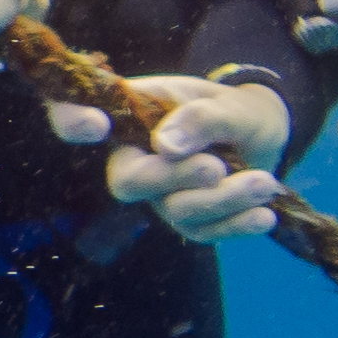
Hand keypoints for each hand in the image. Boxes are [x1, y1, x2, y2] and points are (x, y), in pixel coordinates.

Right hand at [41, 72, 292, 242]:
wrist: (267, 138)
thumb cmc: (238, 111)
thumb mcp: (231, 104)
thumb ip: (202, 118)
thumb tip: (165, 145)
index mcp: (132, 112)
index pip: (76, 110)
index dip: (69, 118)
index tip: (94, 124)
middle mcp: (135, 156)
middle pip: (127, 181)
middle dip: (172, 179)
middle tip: (217, 168)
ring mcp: (159, 193)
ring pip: (175, 211)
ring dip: (223, 201)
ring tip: (264, 183)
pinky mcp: (187, 220)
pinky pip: (202, 233)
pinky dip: (235, 226)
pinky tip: (263, 215)